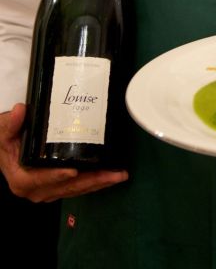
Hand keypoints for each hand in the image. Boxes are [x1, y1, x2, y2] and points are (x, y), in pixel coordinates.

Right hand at [0, 103, 127, 202]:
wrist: (6, 148)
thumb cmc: (7, 140)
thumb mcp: (4, 131)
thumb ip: (11, 123)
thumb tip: (19, 110)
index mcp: (22, 179)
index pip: (40, 179)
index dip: (56, 176)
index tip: (73, 171)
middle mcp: (36, 190)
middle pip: (66, 187)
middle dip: (92, 181)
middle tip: (114, 174)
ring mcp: (48, 190)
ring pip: (75, 190)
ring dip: (98, 183)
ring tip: (118, 175)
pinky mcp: (57, 187)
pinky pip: (77, 188)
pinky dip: (93, 183)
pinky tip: (109, 176)